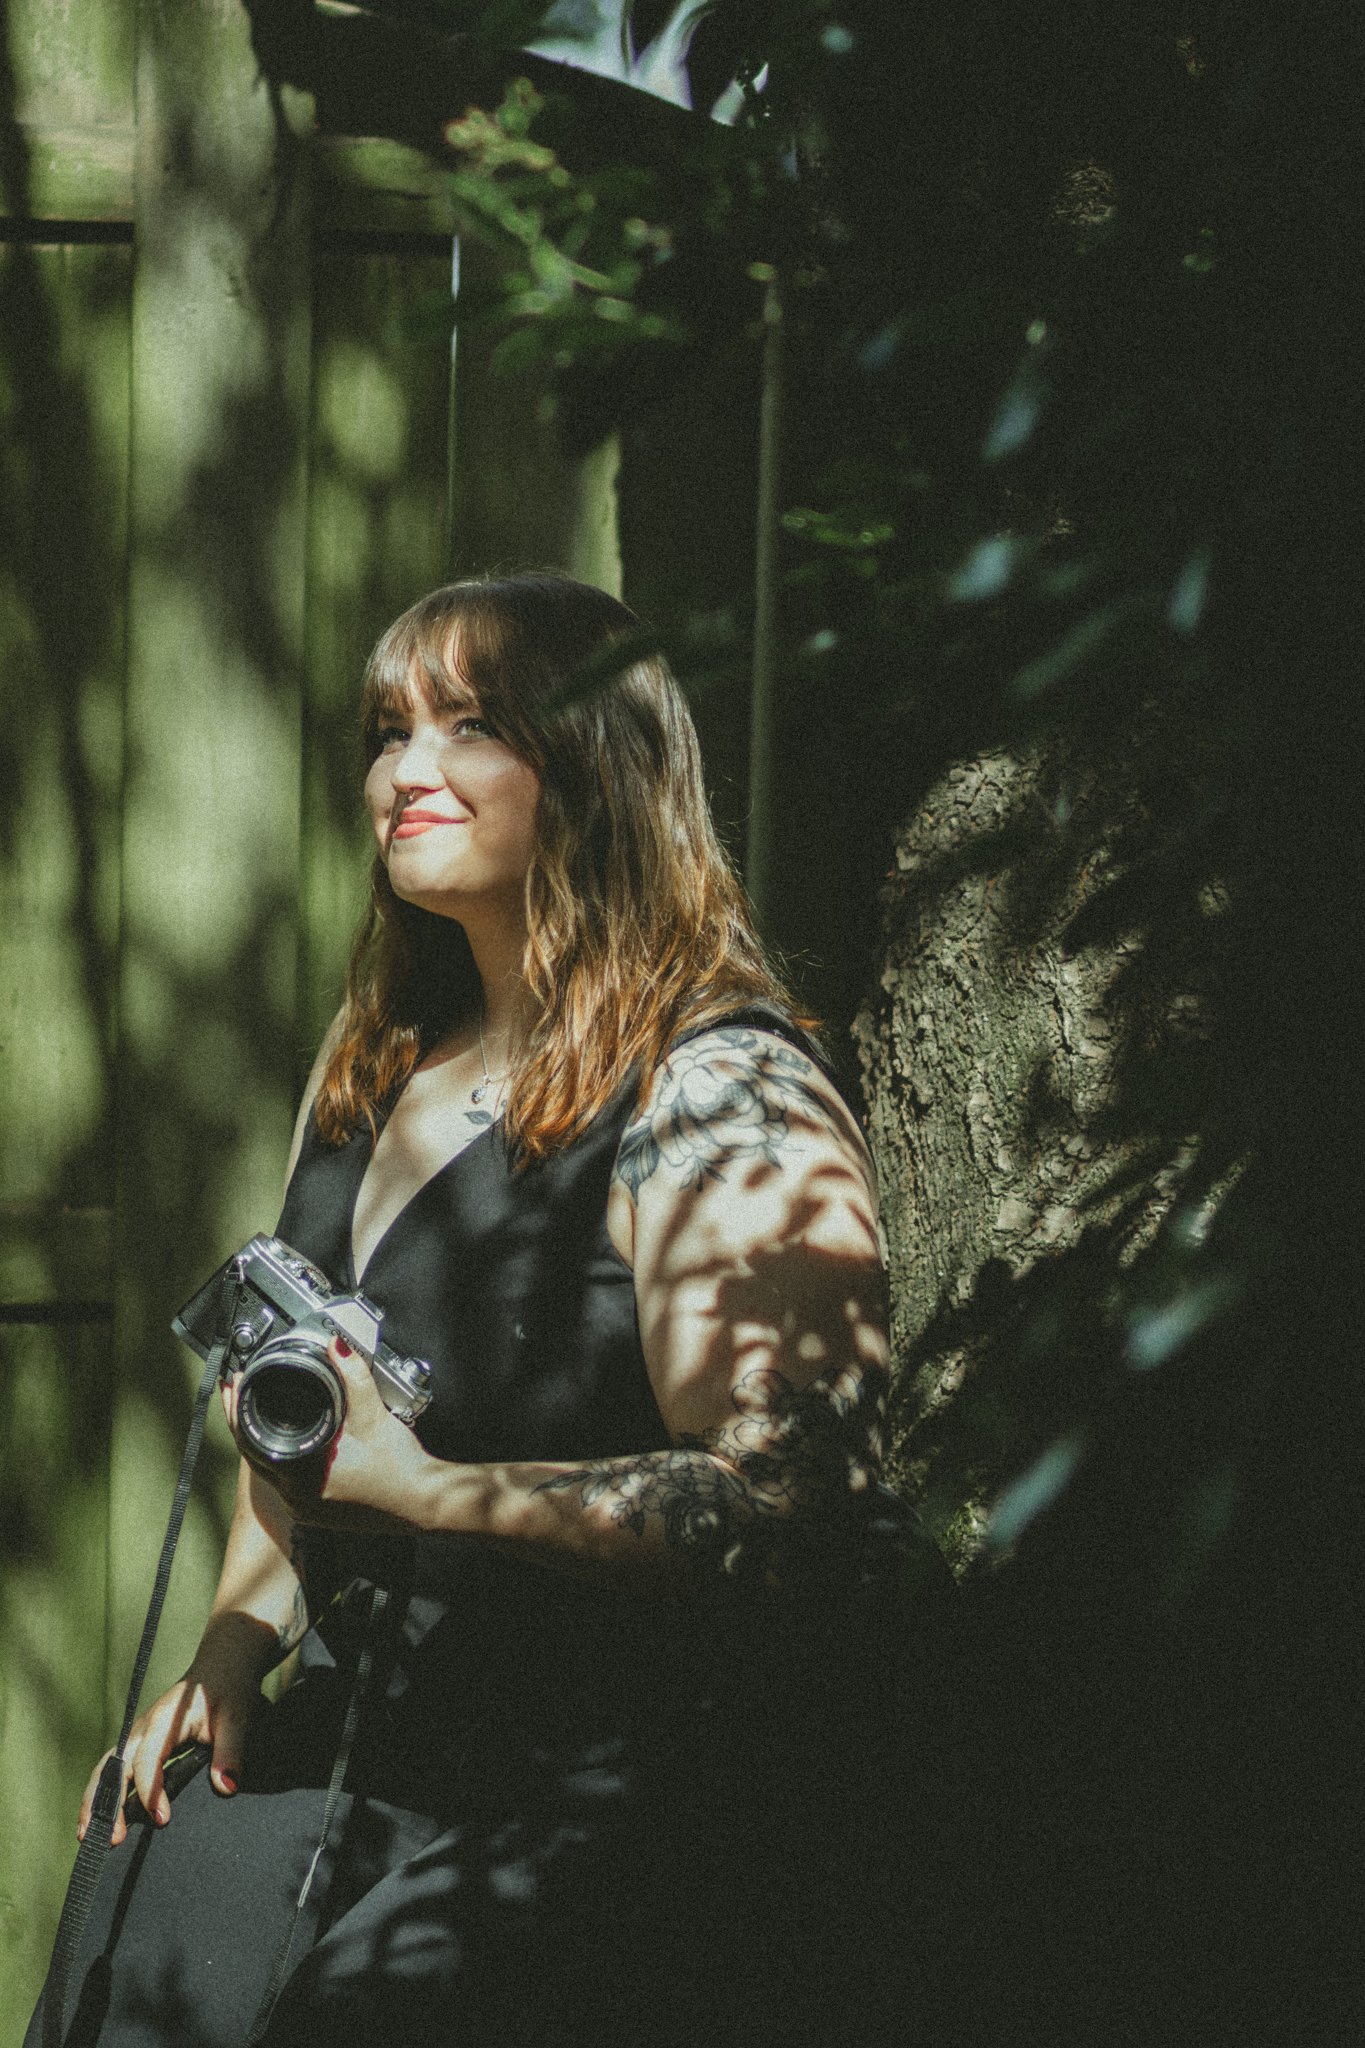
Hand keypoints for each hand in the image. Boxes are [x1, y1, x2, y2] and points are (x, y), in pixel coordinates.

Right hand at [77, 1665, 254, 1848]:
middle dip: (109, 1804)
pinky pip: (112, 1769)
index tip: (162, 1819)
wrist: (220, 1665)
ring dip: (96, 1801)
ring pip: (105, 1769)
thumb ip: (230, 1753)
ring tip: (88, 1836)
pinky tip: (99, 1818)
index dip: (150, 1791)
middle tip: (112, 1840)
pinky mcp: (138, 1743)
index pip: (147, 1760)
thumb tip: (225, 1789)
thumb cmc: (228, 1690)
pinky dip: (101, 1792)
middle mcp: (142, 1728)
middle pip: (113, 1768)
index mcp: (163, 1721)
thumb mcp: (237, 1718)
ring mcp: (136, 1735)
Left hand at [227, 1336, 435, 1530]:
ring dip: (263, 1441)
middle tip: (239, 1392)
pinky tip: (291, 1441)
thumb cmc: (400, 1467)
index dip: (238, 1409)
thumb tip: (337, 1345)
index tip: (235, 1385)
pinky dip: (283, 1458)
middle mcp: (298, 1499)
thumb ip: (352, 1375)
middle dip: (245, 1421)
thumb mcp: (373, 1414)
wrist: (423, 1500)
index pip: (251, 1440)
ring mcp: (307, 1509)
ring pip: (270, 1469)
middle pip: (254, 1455)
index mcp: (303, 1476)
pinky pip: (288, 1482)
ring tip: (261, 1410)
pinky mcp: (318, 1512)